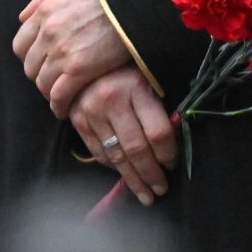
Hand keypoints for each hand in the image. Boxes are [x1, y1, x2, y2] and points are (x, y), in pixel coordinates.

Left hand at [12, 0, 130, 117]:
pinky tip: (65, 110)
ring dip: (50, 92)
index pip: (21, 45)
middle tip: (54, 81)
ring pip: (43, 83)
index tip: (42, 63)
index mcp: (44, 12)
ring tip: (62, 96)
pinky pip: (59, 95)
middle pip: (30, 67)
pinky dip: (59, 106)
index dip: (30, 57)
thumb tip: (24, 16)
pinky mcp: (79, 69)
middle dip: (40, 75)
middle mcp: (47, 33)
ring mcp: (61, 52)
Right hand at [69, 66, 176, 205]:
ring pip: (117, 156)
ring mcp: (92, 111)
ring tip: (145, 194)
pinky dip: (113, 167)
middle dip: (151, 175)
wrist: (86, 56)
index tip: (173, 164)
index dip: (168, 154)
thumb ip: (159, 110)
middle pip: (137, 149)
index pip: (158, 132)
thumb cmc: (127, 69)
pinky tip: (123, 175)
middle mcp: (112, 100)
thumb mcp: (149, 80)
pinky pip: (98, 152)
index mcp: (137, 87)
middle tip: (160, 190)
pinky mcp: (78, 120)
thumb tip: (171, 147)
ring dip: (133, 179)